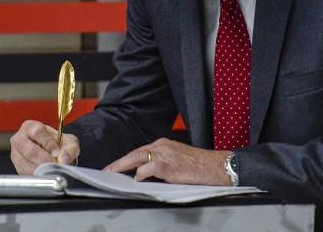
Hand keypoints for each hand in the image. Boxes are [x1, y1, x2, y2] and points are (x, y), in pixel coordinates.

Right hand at [10, 120, 79, 174]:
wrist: (52, 154)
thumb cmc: (58, 145)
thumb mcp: (69, 142)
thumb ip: (70, 148)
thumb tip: (63, 159)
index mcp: (30, 126)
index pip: (37, 132)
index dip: (48, 143)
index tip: (57, 153)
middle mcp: (19, 138)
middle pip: (29, 150)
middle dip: (44, 159)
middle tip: (54, 164)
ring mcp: (16, 153)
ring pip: (27, 164)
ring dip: (42, 169)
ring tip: (52, 169)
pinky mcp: (17, 166)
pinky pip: (25, 173)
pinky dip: (37, 174)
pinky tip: (45, 173)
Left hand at [104, 137, 231, 185]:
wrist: (215, 165)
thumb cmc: (198, 165)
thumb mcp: (177, 159)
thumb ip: (161, 163)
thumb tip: (145, 173)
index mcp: (164, 144)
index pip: (140, 151)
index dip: (126, 159)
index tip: (115, 166)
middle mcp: (162, 146)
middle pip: (135, 153)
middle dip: (119, 162)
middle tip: (107, 170)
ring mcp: (166, 154)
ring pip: (138, 157)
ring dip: (123, 166)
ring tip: (113, 173)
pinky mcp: (170, 165)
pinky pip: (150, 168)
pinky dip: (141, 173)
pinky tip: (136, 179)